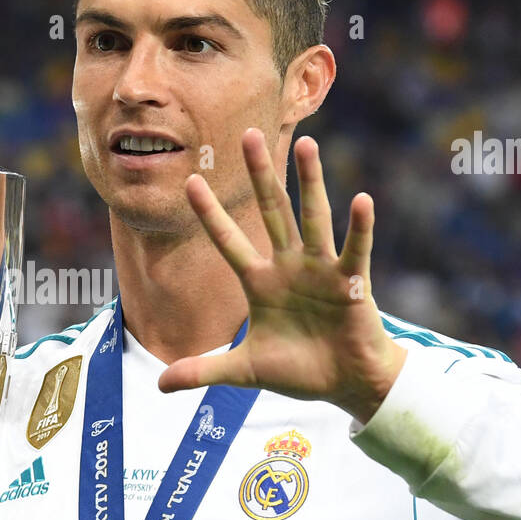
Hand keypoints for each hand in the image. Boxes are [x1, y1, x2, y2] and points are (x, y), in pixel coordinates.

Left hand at [158, 130, 405, 422]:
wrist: (346, 385)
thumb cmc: (299, 371)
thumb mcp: (244, 371)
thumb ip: (203, 370)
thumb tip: (158, 385)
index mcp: (260, 282)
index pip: (228, 241)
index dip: (210, 214)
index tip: (190, 182)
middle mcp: (289, 267)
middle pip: (272, 212)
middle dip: (259, 175)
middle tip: (248, 134)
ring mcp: (321, 271)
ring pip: (313, 218)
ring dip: (311, 182)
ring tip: (307, 145)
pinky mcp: (351, 283)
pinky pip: (355, 250)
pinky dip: (359, 228)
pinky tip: (361, 199)